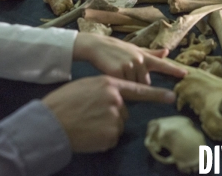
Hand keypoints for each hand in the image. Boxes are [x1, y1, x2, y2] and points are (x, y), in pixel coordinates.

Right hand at [42, 75, 175, 152]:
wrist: (49, 122)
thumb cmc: (63, 102)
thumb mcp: (86, 85)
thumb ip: (105, 88)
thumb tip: (116, 96)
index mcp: (109, 83)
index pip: (138, 90)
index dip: (156, 94)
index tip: (171, 96)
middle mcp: (115, 99)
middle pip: (124, 110)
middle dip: (111, 114)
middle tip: (89, 115)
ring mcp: (114, 118)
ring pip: (118, 124)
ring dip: (106, 127)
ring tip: (87, 124)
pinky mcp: (110, 135)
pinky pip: (111, 138)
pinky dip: (102, 138)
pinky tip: (88, 134)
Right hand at [73, 33, 186, 83]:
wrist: (97, 46)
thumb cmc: (117, 49)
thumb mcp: (135, 49)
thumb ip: (151, 53)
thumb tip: (167, 51)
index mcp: (144, 56)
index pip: (161, 64)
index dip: (173, 70)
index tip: (185, 74)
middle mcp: (138, 60)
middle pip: (145, 82)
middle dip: (137, 82)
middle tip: (127, 74)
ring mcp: (128, 66)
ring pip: (134, 86)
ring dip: (128, 84)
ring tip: (119, 74)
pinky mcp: (117, 72)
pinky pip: (123, 86)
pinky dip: (119, 85)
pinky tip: (114, 77)